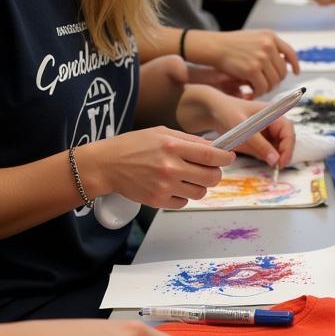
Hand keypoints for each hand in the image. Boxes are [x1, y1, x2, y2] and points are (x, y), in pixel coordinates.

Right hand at [80, 125, 233, 208]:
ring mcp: (165, 186)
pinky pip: (184, 202)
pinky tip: (172, 186)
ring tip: (186, 177)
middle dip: (215, 174)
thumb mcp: (161, 133)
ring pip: (201, 192)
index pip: (211, 155)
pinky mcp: (158, 201)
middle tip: (209, 170)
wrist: (105, 165)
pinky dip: (183, 195)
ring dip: (199, 185)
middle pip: (212, 177)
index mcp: (173, 146)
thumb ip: (189, 140)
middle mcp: (171, 167)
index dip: (225, 158)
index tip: (229, 158)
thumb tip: (215, 148)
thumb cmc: (133, 146)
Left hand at [179, 87, 294, 166]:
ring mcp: (268, 130)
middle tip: (277, 167)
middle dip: (284, 154)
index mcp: (273, 113)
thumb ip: (260, 144)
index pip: (288, 131)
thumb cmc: (228, 113)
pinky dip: (268, 156)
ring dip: (277, 156)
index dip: (288, 147)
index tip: (281, 162)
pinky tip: (260, 159)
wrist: (215, 110)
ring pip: (280, 147)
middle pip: (287, 140)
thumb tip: (275, 160)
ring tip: (269, 165)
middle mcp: (273, 122)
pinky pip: (269, 150)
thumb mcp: (243, 129)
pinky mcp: (262, 138)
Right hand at [194, 29, 299, 95]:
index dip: (295, 64)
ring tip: (257, 89)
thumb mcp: (254, 37)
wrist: (214, 46)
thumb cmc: (231, 44)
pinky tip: (250, 92)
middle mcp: (268, 45)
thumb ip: (269, 46)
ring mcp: (261, 57)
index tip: (296, 72)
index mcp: (270, 36)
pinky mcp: (252, 69)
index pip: (290, 52)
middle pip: (282, 71)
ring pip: (273, 81)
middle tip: (266, 85)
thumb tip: (285, 63)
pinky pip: (262, 87)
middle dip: (275, 81)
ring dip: (266, 89)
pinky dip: (257, 93)